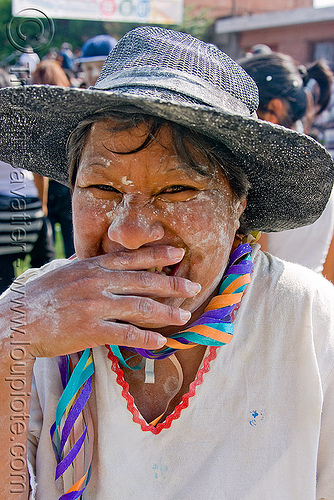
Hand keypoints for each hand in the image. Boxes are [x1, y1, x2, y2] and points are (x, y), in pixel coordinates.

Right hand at [21, 246, 199, 357]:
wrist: (17, 320)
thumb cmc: (38, 297)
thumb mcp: (63, 272)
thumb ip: (86, 268)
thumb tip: (101, 263)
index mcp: (92, 267)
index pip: (131, 259)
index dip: (157, 256)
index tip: (178, 254)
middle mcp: (97, 282)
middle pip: (143, 282)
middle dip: (172, 285)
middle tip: (193, 287)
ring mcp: (95, 306)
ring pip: (140, 307)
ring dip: (166, 312)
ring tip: (184, 316)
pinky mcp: (91, 329)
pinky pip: (126, 334)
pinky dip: (146, 338)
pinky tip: (161, 341)